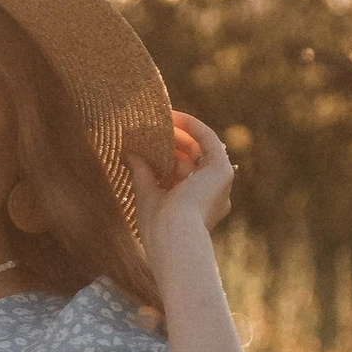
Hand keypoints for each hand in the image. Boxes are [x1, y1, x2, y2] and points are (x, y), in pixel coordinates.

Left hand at [127, 111, 234, 260]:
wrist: (174, 235)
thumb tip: (128, 153)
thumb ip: (141, 173)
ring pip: (201, 148)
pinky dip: (192, 126)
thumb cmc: (159, 225)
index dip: (170, 156)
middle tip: (153, 129)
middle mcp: (214, 195)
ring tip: (159, 121)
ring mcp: (220, 183)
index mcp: (199, 207)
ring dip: (181, 133)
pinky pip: (209, 140)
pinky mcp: (222, 171)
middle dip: (174, 143)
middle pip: (194, 160)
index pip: (186, 174)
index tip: (152, 143)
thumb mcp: (147, 195)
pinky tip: (174, 116)